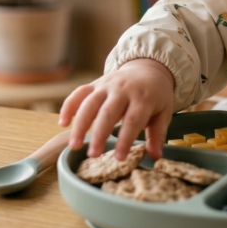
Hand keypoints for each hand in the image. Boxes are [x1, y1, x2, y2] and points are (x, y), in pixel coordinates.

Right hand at [58, 59, 174, 160]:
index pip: (133, 120)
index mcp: (143, 98)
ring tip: (74, 145)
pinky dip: (69, 106)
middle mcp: (123, 90)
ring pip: (89, 103)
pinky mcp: (95, 83)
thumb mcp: (164, 113)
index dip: (125, 140)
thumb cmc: (155, 96)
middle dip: (99, 134)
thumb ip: (158, 134)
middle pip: (108, 112)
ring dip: (80, 124)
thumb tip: (155, 156)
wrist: (148, 69)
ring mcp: (107, 85)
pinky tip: (63, 123)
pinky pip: (79, 93)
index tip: (119, 158)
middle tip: (93, 155)